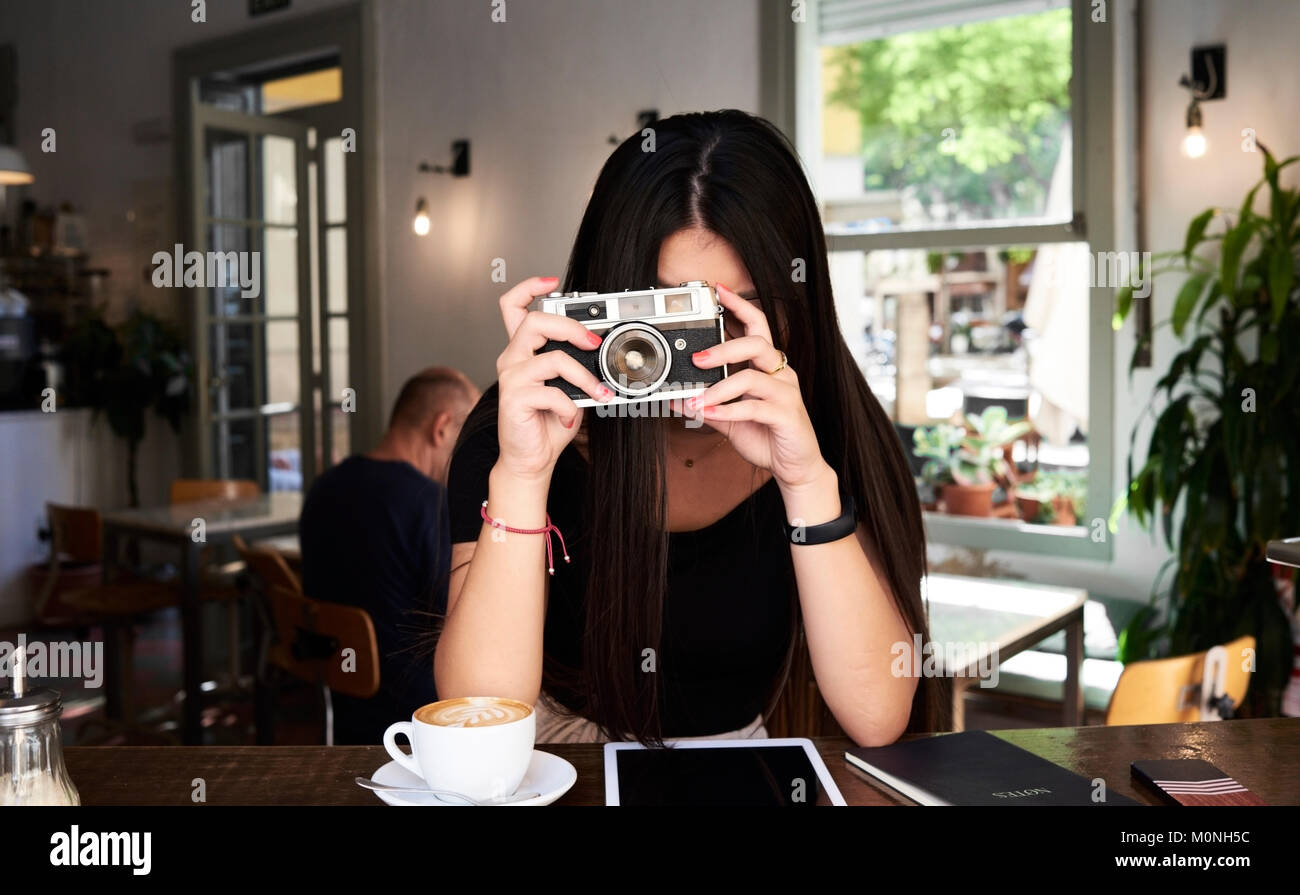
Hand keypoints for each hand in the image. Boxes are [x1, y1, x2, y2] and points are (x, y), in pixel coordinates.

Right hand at [495, 276, 612, 481]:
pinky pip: (552, 393)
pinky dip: (571, 407)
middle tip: (593, 343)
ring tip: (597, 392)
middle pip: (534, 322)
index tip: (551, 281)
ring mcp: (511, 378)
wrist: (532, 458)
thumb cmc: (549, 421)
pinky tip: (571, 419)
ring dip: (583, 376)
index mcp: (522, 350)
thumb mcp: (568, 387)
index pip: (513, 307)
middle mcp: (512, 359)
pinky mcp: (514, 399)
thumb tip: (603, 352)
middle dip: (570, 327)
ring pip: (552, 358)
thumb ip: (576, 365)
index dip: (529, 288)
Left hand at [675, 283, 831, 491]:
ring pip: (752, 377)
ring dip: (720, 387)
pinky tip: (709, 413)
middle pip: (757, 344)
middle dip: (724, 347)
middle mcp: (780, 374)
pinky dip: (729, 410)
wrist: (795, 466)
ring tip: (697, 398)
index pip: (758, 326)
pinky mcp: (787, 416)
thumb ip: (707, 405)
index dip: (740, 306)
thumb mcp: (730, 419)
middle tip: (697, 358)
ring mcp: (786, 394)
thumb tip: (676, 398)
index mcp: (768, 367)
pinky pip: (755, 408)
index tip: (719, 290)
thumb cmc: (767, 436)